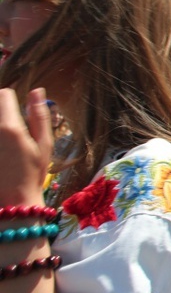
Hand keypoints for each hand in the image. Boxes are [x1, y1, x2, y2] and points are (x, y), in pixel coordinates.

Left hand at [0, 89, 51, 205]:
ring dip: (0, 127)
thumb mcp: (44, 145)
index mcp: (10, 128)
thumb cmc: (33, 174)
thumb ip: (39, 116)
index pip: (4, 94)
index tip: (17, 111)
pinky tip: (2, 154)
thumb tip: (37, 91)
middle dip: (2, 112)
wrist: (12, 201)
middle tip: (9, 130)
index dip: (12, 99)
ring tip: (6, 145)